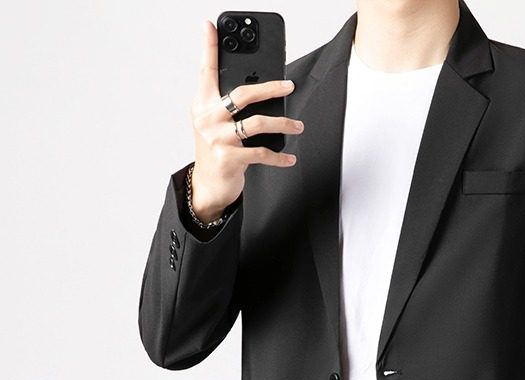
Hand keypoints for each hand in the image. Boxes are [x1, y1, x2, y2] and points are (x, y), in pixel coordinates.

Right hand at [189, 19, 303, 220]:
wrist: (208, 185)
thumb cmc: (216, 150)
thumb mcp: (215, 123)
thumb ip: (228, 104)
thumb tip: (258, 87)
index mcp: (203, 104)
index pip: (206, 70)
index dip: (209, 46)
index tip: (211, 25)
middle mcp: (207, 118)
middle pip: (242, 93)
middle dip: (270, 87)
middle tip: (290, 86)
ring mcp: (218, 138)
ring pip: (257, 123)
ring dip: (283, 123)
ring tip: (297, 125)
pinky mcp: (229, 158)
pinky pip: (261, 153)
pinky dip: (279, 157)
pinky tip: (290, 158)